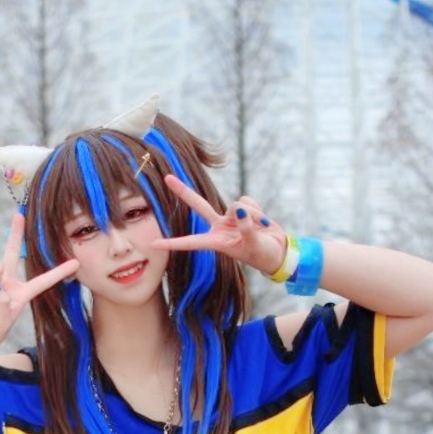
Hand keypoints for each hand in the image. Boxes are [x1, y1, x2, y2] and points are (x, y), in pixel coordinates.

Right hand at [0, 213, 78, 361]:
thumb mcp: (3, 324)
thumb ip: (5, 307)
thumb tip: (1, 291)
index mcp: (22, 295)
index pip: (43, 281)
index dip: (59, 272)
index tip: (75, 263)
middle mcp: (8, 284)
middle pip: (14, 254)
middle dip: (15, 235)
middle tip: (19, 215)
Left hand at [151, 175, 286, 275]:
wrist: (278, 252)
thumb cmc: (263, 255)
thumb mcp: (254, 244)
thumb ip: (246, 227)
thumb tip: (239, 208)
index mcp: (216, 242)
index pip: (191, 242)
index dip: (173, 243)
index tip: (154, 244)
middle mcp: (219, 228)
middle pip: (198, 205)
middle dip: (183, 191)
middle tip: (167, 178)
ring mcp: (230, 218)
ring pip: (235, 203)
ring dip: (252, 214)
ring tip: (260, 228)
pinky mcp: (242, 210)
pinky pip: (247, 201)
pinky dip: (257, 210)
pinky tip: (262, 221)